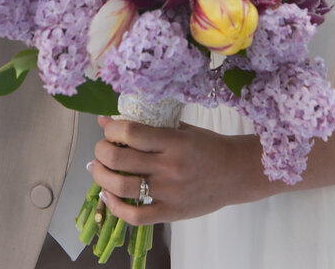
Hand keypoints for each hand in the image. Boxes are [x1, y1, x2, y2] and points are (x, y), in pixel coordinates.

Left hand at [90, 115, 265, 224]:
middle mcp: (169, 167)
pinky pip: (134, 216)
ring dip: (101, 176)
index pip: (132, 132)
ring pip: (122, 187)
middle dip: (101, 150)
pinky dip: (115, 207)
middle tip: (101, 147)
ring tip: (98, 168)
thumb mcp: (183, 129)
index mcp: (174, 141)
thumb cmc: (209, 147)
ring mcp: (168, 193)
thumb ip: (151, 125)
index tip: (107, 126)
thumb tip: (114, 118)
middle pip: (120, 158)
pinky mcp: (169, 213)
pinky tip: (108, 196)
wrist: (236, 173)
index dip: (111, 128)